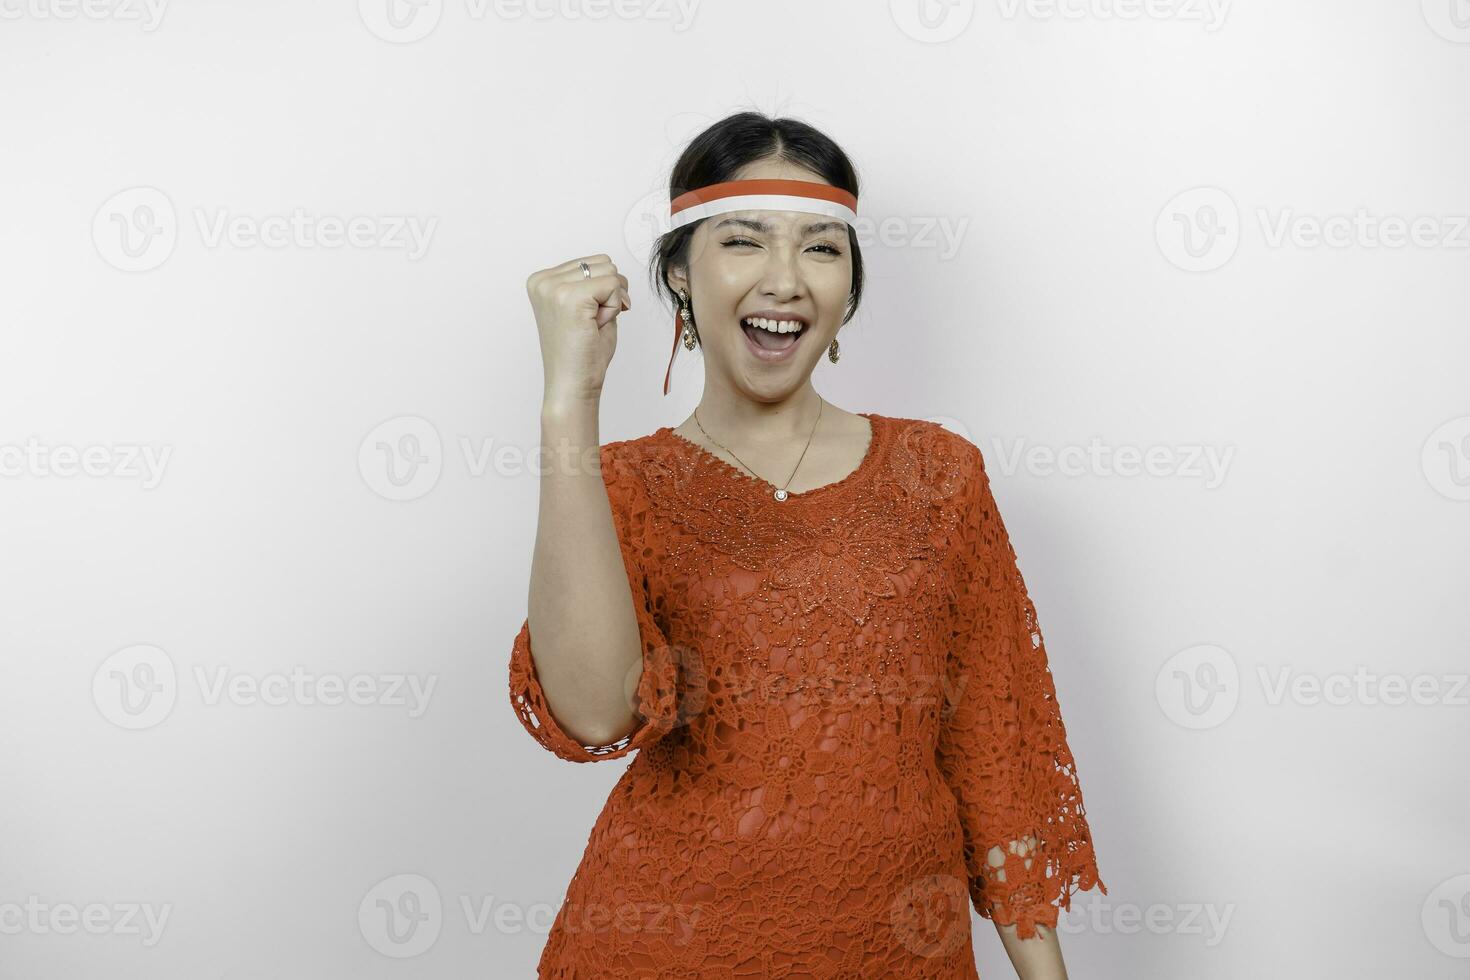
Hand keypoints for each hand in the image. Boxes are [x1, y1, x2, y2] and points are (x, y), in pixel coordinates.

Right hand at [525, 253, 631, 405]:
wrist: (572, 385)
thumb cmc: (581, 354)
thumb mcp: (585, 307)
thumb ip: (593, 283)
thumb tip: (611, 267)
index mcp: (542, 281)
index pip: (592, 262)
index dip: (602, 291)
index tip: (585, 318)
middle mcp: (543, 280)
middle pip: (603, 262)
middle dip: (609, 293)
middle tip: (591, 323)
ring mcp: (553, 287)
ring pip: (611, 271)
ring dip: (611, 301)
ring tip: (591, 325)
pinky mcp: (569, 297)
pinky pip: (614, 285)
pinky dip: (614, 308)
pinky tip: (596, 326)